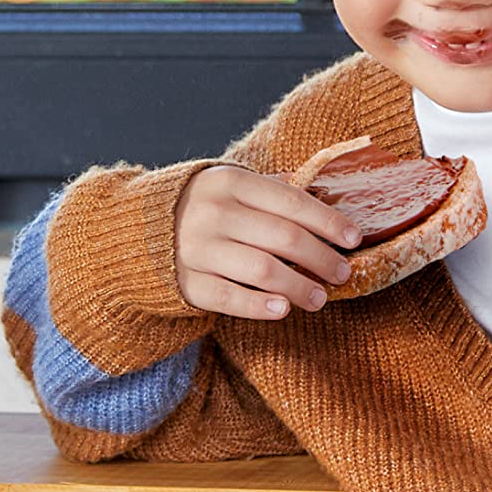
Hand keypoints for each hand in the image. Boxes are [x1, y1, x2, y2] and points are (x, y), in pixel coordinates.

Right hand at [174, 165, 363, 319]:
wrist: (137, 231)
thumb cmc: (203, 207)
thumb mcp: (233, 186)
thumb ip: (275, 192)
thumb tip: (331, 204)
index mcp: (229, 182)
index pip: (291, 202)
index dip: (328, 222)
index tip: (354, 238)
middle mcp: (212, 213)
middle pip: (283, 238)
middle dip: (321, 258)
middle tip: (342, 273)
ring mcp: (196, 249)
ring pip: (262, 271)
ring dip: (299, 286)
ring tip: (320, 297)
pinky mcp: (186, 282)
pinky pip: (229, 297)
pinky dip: (259, 305)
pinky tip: (283, 309)